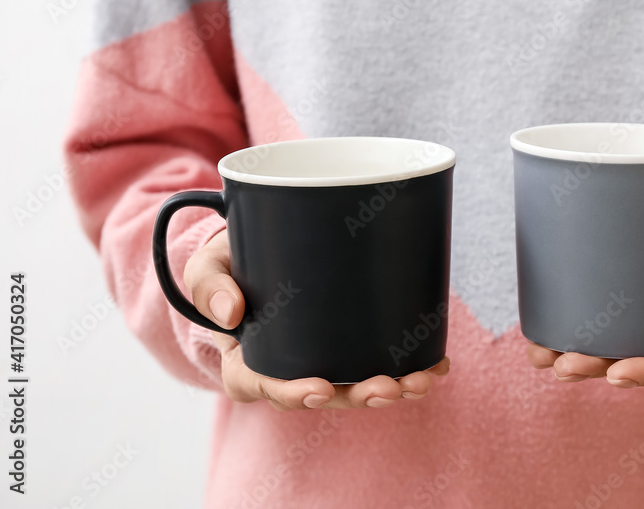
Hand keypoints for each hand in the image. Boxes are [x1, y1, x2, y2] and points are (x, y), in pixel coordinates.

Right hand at [184, 230, 449, 409]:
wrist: (256, 247)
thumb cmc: (229, 263)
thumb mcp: (207, 266)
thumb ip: (208, 284)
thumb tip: (229, 314)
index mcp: (247, 359)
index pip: (265, 387)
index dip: (293, 394)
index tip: (320, 389)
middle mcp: (288, 367)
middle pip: (324, 394)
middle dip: (359, 396)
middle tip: (388, 387)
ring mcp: (321, 358)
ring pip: (356, 385)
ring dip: (393, 388)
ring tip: (421, 380)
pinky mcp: (349, 342)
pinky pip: (377, 362)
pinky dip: (408, 366)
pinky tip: (436, 364)